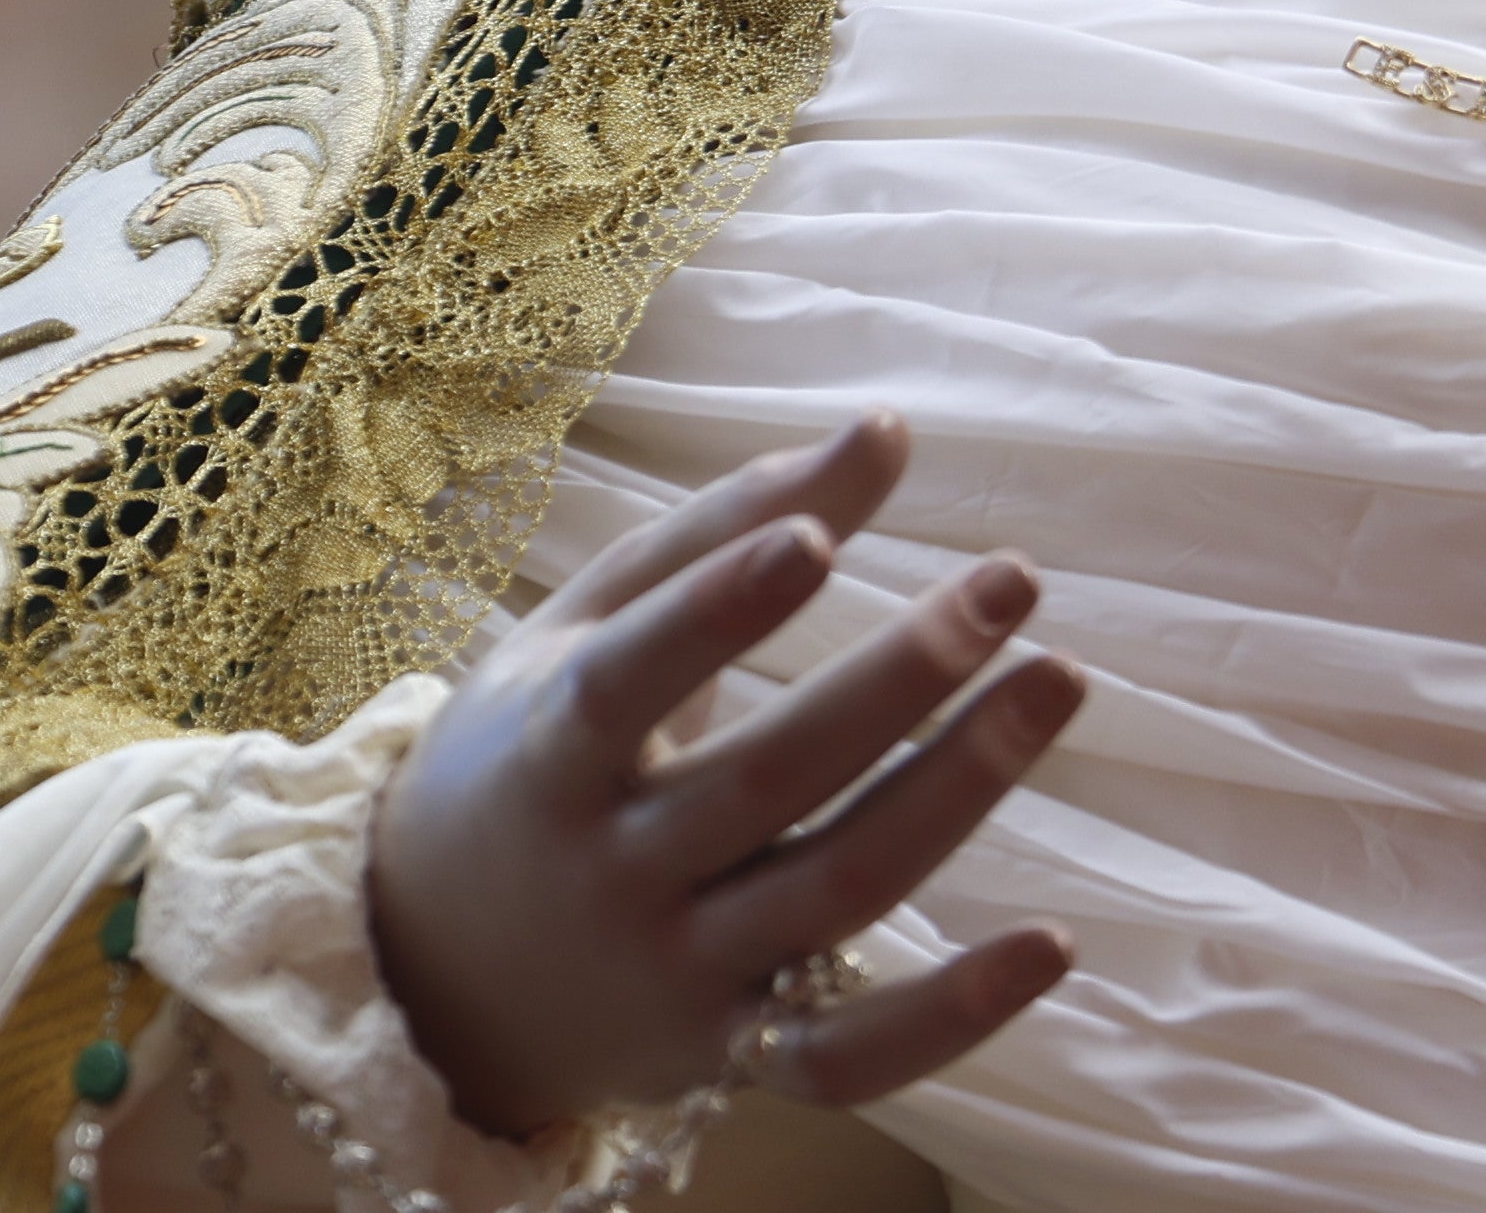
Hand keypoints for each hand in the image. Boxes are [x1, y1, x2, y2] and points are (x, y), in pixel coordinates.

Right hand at [366, 414, 1080, 1137]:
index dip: (715, 610)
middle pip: (769, 783)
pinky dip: (951, 1017)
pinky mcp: (729, 1055)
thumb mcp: (585, 632)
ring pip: (831, 895)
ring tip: (1057, 678)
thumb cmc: (526, 759)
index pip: (627, 682)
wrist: (429, 979)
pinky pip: (846, 1058)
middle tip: (1014, 577)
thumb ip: (723, 529)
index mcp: (550, 755)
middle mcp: (609, 875)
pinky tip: (1054, 945)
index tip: (819, 535)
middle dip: (899, 677)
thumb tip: (885, 428)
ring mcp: (673, 977)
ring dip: (956, 792)